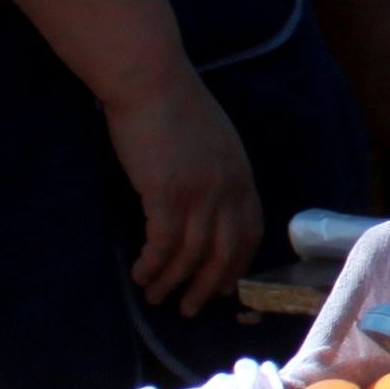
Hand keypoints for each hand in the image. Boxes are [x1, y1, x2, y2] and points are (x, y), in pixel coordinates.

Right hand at [102, 73, 262, 315]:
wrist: (151, 80)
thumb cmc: (175, 104)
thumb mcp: (214, 140)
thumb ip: (218, 173)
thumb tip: (209, 202)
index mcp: (242, 175)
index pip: (249, 232)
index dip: (237, 264)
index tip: (225, 286)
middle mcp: (228, 189)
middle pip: (225, 253)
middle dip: (208, 286)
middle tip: (190, 308)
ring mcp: (199, 193)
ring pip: (191, 254)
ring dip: (173, 281)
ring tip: (155, 295)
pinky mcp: (167, 194)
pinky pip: (162, 244)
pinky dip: (152, 264)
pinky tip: (140, 272)